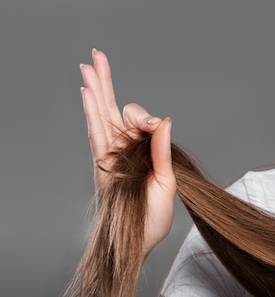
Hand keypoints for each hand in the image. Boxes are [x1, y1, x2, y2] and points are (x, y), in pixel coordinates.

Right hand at [80, 49, 175, 255]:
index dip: (148, 119)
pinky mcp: (100, 164)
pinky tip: (85, 92)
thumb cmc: (154, 216)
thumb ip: (161, 150)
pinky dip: (90, 112)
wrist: (138, 243)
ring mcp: (111, 154)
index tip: (156, 127)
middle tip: (96, 54)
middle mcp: (126, 148)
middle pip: (114, 107)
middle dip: (106, 81)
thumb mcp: (167, 180)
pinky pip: (94, 133)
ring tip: (87, 65)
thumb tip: (164, 121)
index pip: (142, 121)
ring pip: (101, 115)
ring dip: (95, 89)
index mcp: (145, 149)